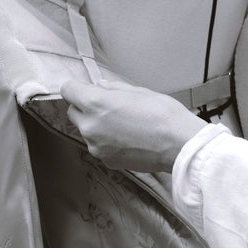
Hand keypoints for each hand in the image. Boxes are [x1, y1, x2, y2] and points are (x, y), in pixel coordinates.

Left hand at [60, 80, 206, 171]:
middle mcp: (90, 126)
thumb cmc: (162, 114)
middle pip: (73, 112)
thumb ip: (112, 88)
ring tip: (122, 123)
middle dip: (84, 106)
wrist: (179, 145)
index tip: (85, 88)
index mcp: (95, 103)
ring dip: (95, 125)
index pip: (68, 90)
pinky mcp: (106, 161)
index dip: (76, 87)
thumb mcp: (137, 91)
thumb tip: (99, 86)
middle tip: (107, 105)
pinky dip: (106, 141)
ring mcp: (96, 146)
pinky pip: (98, 146)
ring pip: (85, 130)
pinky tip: (126, 138)